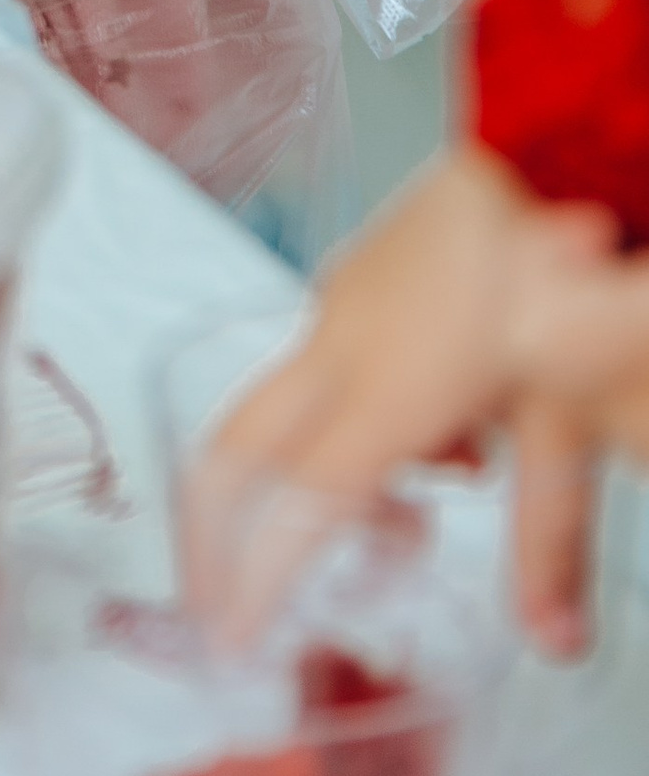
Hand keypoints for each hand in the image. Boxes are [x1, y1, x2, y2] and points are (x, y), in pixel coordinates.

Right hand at [186, 147, 648, 656]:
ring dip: (294, 481)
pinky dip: (343, 427)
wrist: (532, 133)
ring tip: (392, 532)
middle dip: (209, 534)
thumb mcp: (565, 417)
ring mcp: (337, 302)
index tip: (228, 642)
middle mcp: (337, 345)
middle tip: (210, 608)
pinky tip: (441, 443)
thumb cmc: (545, 270)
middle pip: (236, 447)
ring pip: (283, 408)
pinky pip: (321, 365)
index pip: (298, 504)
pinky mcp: (356, 276)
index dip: (253, 580)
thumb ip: (551, 533)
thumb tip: (554, 642)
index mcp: (382, 389)